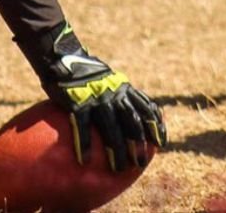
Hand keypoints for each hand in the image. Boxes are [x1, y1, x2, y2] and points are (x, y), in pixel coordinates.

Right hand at [40, 27, 165, 171]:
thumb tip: (131, 115)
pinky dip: (85, 143)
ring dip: (116, 150)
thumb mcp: (111, 80)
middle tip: (139, 163)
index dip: (156, 126)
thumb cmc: (87, 72)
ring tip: (118, 168)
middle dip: (138, 144)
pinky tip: (85, 160)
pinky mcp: (78, 102)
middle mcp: (114, 94)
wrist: (64, 57)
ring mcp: (97, 98)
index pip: (147, 108)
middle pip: (131, 122)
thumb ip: (121, 94)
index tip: (161, 143)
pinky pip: (83, 126)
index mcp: (124, 89)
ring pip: (111, 128)